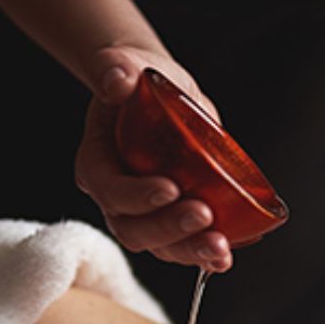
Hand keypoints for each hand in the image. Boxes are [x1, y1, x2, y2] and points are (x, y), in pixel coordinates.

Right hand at [74, 46, 233, 271]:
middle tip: (203, 215)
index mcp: (98, 164)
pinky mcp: (173, 224)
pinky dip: (206, 256)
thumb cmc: (142, 82)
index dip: (137, 196)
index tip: (171, 188)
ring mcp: (145, 216)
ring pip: (160, 247)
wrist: (159, 96)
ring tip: (220, 246)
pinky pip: (184, 247)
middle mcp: (117, 199)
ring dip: (190, 251)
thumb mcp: (130, 66)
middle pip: (134, 229)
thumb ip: (118, 68)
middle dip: (169, 229)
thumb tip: (116, 80)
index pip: (110, 190)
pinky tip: (226, 257)